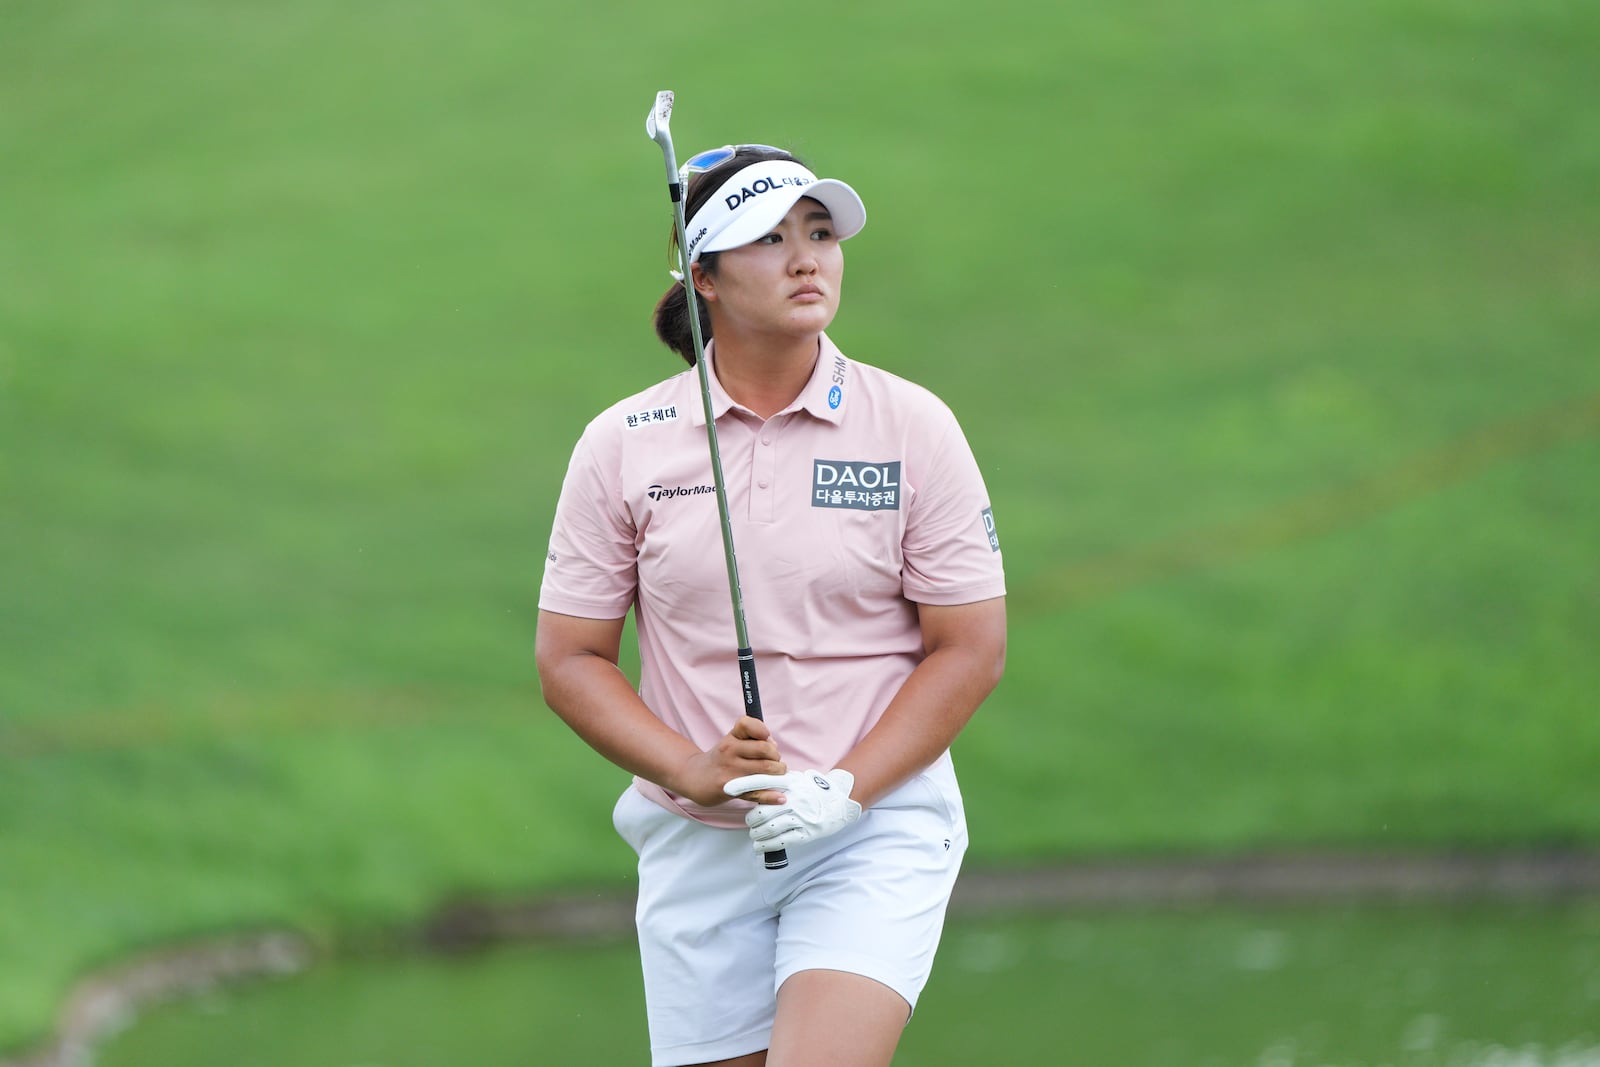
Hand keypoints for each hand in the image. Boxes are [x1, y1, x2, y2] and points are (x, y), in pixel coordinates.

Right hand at [668, 716, 785, 807]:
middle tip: (775, 762)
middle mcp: (729, 752)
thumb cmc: (721, 759)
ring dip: (778, 774)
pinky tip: (780, 797)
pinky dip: (772, 796)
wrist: (695, 779)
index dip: (762, 730)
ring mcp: (731, 772)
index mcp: (731, 738)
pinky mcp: (732, 791)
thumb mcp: (731, 742)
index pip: (747, 724)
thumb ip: (754, 739)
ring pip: (765, 770)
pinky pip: (757, 793)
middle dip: (777, 757)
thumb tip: (774, 746)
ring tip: (777, 776)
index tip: (766, 738)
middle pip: (764, 749)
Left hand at [722, 768, 861, 852]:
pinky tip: (759, 846)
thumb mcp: (795, 779)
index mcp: (790, 783)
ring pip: (770, 828)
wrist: (840, 800)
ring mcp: (801, 817)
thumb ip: (775, 780)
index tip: (727, 788)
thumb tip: (752, 783)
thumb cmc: (812, 790)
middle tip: (750, 823)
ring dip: (757, 834)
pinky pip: (781, 841)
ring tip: (754, 836)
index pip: (762, 781)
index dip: (744, 785)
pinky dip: (766, 845)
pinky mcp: (807, 833)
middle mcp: (795, 799)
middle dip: (752, 819)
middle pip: (763, 810)